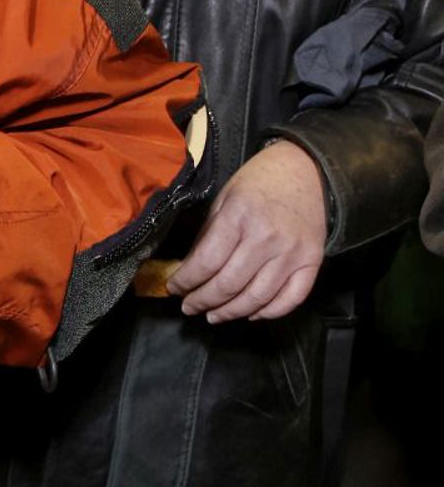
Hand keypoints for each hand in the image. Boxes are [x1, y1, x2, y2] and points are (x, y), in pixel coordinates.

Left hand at [169, 139, 325, 321]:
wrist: (306, 171)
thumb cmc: (258, 183)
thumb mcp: (223, 199)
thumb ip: (207, 235)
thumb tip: (190, 269)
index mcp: (239, 218)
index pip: (206, 262)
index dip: (186, 281)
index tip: (174, 289)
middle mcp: (267, 239)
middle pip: (229, 285)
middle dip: (203, 301)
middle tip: (189, 307)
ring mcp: (292, 253)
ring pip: (257, 298)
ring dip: (231, 312)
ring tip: (214, 315)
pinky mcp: (313, 263)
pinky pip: (291, 299)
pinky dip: (269, 313)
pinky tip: (251, 314)